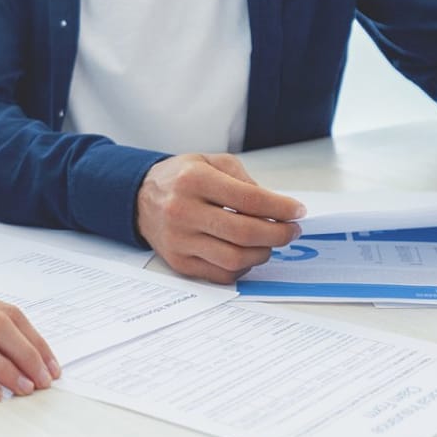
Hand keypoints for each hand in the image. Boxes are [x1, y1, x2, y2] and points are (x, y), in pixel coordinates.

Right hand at [135, 154, 305, 282]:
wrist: (139, 198)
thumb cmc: (181, 179)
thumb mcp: (211, 162)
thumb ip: (244, 180)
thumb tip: (277, 207)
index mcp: (194, 180)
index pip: (249, 199)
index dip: (281, 207)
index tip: (297, 211)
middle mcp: (183, 210)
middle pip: (245, 232)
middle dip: (278, 234)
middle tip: (291, 230)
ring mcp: (179, 240)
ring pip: (235, 258)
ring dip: (263, 253)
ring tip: (269, 242)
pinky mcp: (179, 262)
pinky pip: (222, 274)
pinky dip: (243, 267)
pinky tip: (247, 253)